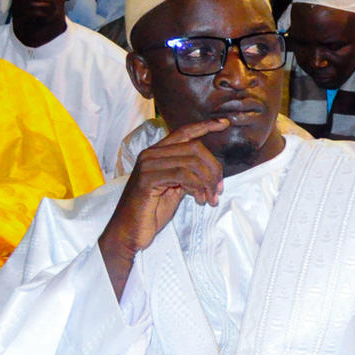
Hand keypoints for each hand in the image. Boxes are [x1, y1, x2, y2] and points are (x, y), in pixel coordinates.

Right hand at [97, 119, 229, 298]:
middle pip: (195, 148)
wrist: (130, 231)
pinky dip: (197, 187)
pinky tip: (199, 199)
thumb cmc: (152, 211)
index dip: (205, 126)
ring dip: (207, 182)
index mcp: (157, 153)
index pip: (184, 132)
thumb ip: (189, 175)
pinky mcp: (147, 180)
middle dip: (213, 169)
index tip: (225, 123)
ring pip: (191, 161)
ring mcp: (147, 165)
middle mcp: (151, 154)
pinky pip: (183, 175)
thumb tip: (212, 173)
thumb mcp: (175, 188)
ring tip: (209, 198)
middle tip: (218, 190)